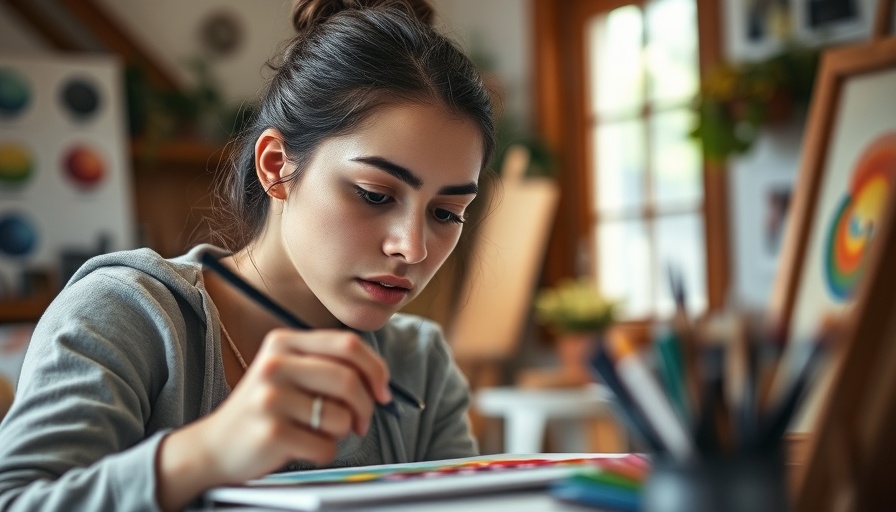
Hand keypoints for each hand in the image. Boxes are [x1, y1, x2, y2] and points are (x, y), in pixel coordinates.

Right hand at [156, 328, 392, 509]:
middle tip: (360, 422)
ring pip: (340, 417)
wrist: (215, 444)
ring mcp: (270, 398)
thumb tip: (381, 383)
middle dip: (365, 406)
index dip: (376, 369)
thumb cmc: (266, 408)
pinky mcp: (271, 432)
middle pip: (348, 379)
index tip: (383, 392)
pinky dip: (323, 452)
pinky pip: (325, 447)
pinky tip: (301, 446)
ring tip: (317, 432)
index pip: (348, 344)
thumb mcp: (290, 371)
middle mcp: (275, 364)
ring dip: (341, 432)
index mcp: (284, 341)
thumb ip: (330, 365)